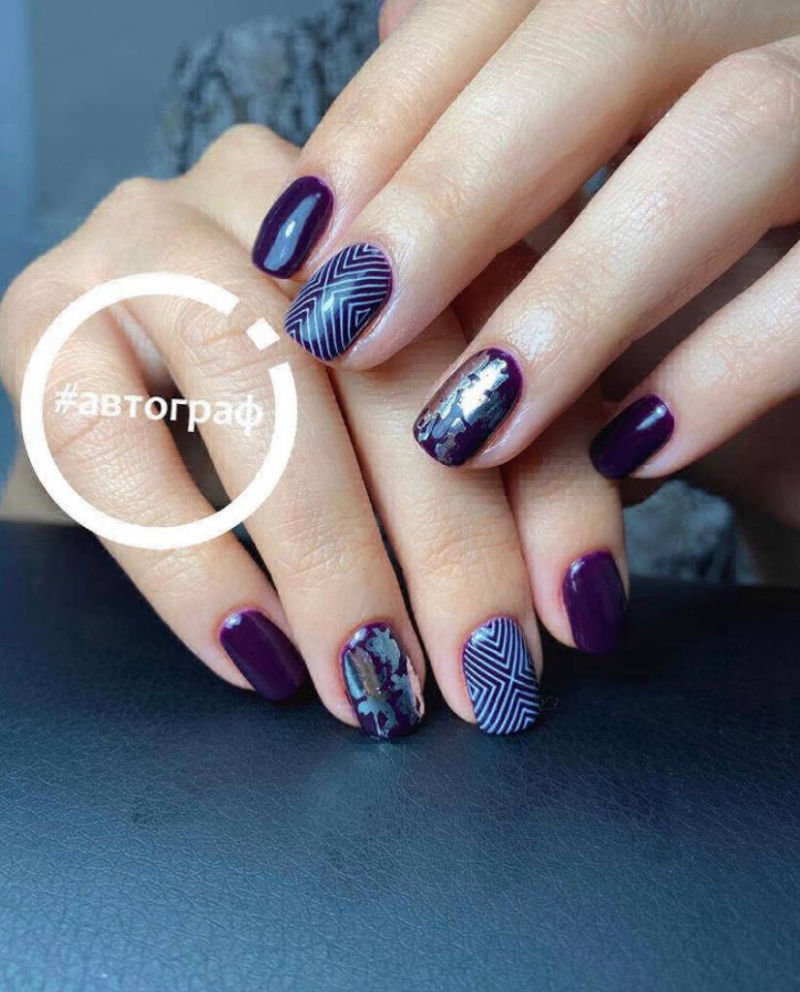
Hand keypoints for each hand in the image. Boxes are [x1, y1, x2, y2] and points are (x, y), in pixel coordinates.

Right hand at [0, 127, 546, 738]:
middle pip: (386, 367)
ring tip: (374, 683)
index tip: (580, 614)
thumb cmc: (311, 398)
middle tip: (485, 677)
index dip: (552, 486)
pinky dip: (192, 567)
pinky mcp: (46, 315)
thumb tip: (582, 588)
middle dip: (449, 547)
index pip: (506, 340)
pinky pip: (113, 451)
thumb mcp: (424, 409)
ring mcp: (149, 239)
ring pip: (257, 391)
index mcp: (401, 199)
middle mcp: (279, 199)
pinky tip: (259, 655)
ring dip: (330, 561)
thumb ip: (507, 456)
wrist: (132, 359)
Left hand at [252, 0, 799, 490]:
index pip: (510, 1)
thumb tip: (352, 124)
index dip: (388, 115)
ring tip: (463, 425)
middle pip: (610, 29)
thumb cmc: (692, 303)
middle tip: (344, 324)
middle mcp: (777, 18)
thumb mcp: (582, 224)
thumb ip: (495, 164)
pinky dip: (713, 369)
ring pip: (735, 131)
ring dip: (575, 293)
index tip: (293, 243)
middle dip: (455, 189)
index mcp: (676, 6)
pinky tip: (619, 453)